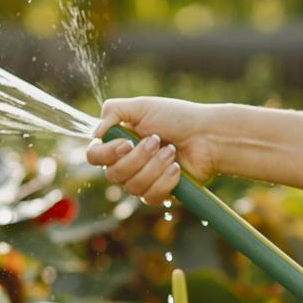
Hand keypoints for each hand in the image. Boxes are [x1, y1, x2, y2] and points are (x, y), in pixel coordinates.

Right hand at [84, 96, 222, 204]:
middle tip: (157, 140)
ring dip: (154, 167)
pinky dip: (165, 180)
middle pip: (112, 174)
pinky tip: (177, 168)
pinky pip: (150, 197)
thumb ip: (113, 111)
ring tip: (171, 151)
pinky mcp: (159, 193)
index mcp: (119, 142)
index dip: (106, 153)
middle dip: (138, 158)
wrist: (208, 136)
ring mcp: (142, 180)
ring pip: (132, 187)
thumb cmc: (177, 118)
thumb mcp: (143, 106)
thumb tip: (95, 134)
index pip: (94, 156)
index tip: (127, 143)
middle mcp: (127, 163)